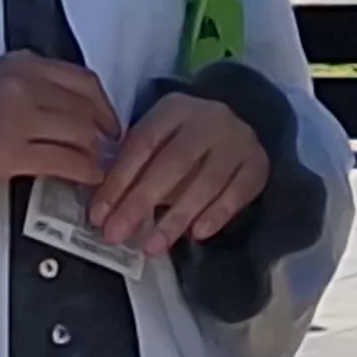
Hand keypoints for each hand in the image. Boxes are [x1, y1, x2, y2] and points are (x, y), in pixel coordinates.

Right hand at [0, 53, 120, 208]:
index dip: (104, 106)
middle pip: (86, 108)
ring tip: (101, 171)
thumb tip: (64, 118)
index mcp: (17, 65)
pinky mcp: (8, 151)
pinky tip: (88, 181)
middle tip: (112, 154)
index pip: (81, 80)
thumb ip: (25, 94)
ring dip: (97, 156)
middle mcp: (21, 83)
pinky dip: (84, 172)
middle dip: (105, 134)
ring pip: (81, 134)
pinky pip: (65, 160)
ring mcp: (15, 116)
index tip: (111, 124)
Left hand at [89, 89, 270, 252]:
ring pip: (206, 181)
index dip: (118, 182)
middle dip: (141, 202)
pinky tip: (196, 235)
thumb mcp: (158, 142)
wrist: (238, 129)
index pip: (142, 145)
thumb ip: (134, 169)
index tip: (98, 216)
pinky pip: (238, 192)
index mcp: (174, 109)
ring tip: (151, 247)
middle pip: (173, 163)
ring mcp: (237, 141)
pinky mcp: (258, 164)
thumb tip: (106, 211)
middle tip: (116, 235)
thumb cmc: (185, 143)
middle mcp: (208, 119)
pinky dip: (217, 214)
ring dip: (176, 217)